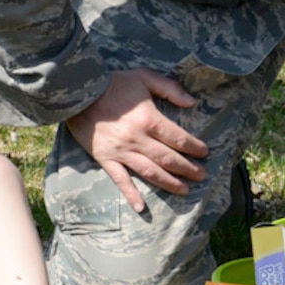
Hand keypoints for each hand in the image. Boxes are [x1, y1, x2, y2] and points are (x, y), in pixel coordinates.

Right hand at [66, 69, 209, 211]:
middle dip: (189, 169)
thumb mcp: (145, 76)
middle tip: (202, 175)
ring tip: (184, 190)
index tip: (204, 153)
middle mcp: (138, 139)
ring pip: (151, 173)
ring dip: (170, 183)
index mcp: (150, 119)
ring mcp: (122, 152)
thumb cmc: (114, 83)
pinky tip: (141, 207)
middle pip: (169, 159)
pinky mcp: (106, 159)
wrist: (79, 92)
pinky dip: (131, 195)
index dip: (195, 148)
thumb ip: (170, 88)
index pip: (179, 139)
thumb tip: (192, 102)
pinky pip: (120, 180)